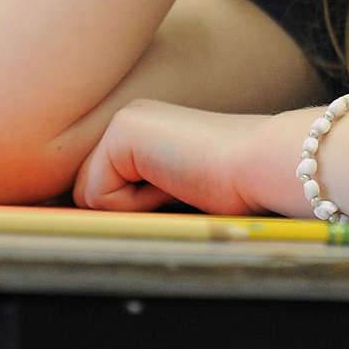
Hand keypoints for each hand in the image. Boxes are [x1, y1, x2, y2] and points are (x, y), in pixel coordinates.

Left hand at [73, 100, 282, 215]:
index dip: (126, 212)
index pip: (99, 189)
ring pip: (88, 197)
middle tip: (176, 189)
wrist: (262, 166)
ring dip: (132, 208)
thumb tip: (87, 228)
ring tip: (177, 184)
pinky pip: (99, 196)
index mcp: (139, 131)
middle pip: (86, 194)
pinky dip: (135, 204)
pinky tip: (173, 181)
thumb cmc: (230, 190)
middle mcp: (125, 120)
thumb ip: (132, 198)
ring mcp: (122, 122)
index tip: (170, 198)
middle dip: (125, 209)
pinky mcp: (121, 133)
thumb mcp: (171, 191)